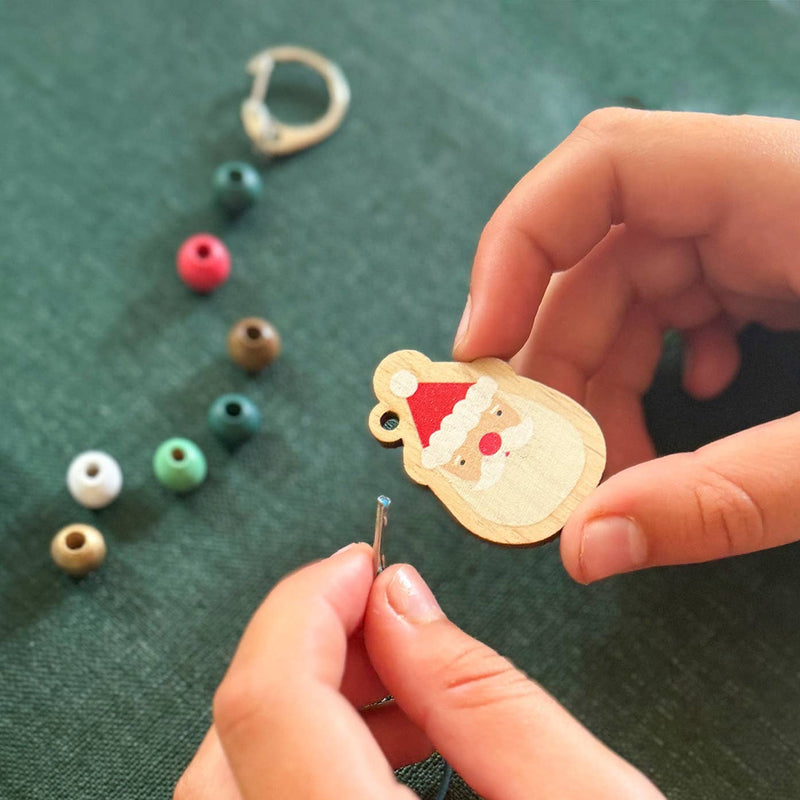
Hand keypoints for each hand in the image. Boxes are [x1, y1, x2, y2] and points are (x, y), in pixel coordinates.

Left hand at [175, 544, 661, 798]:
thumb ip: (483, 696)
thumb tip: (400, 602)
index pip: (265, 708)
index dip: (302, 609)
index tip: (357, 564)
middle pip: (229, 749)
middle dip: (306, 653)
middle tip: (386, 619)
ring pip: (230, 793)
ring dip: (306, 710)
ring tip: (409, 695)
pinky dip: (307, 764)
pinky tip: (393, 758)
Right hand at [453, 108, 799, 581]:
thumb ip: (725, 497)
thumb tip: (585, 549)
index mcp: (777, 186)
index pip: (602, 167)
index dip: (515, 248)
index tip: (480, 351)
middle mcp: (753, 196)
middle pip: (597, 258)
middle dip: (557, 364)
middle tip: (546, 465)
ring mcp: (761, 232)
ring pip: (626, 294)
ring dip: (603, 386)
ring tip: (616, 468)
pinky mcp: (771, 270)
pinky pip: (675, 309)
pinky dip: (657, 371)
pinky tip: (693, 409)